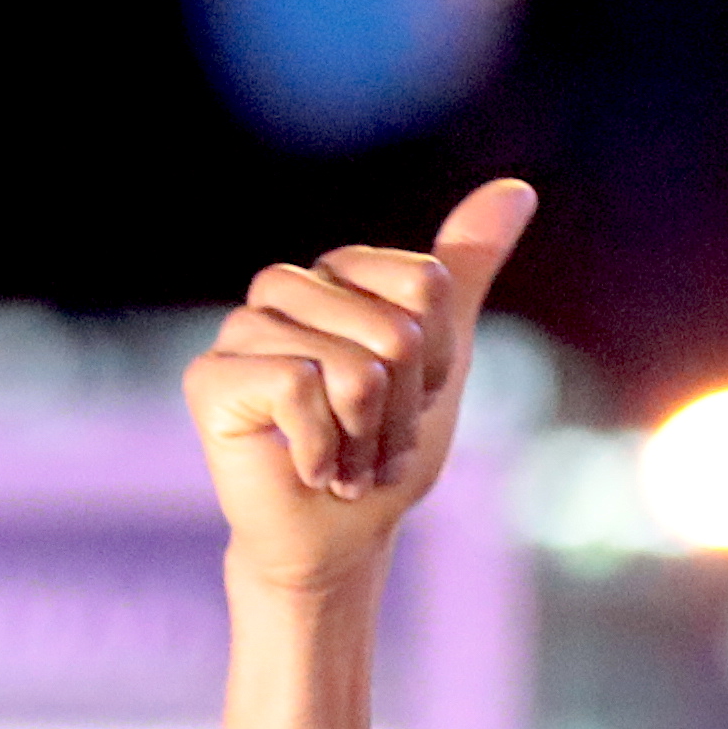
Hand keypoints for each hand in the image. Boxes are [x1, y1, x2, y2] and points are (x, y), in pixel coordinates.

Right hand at [184, 178, 539, 596]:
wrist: (339, 539)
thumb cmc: (383, 450)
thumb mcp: (444, 358)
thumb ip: (465, 270)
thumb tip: (516, 189)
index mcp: (337, 271)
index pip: (425, 287)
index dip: (436, 362)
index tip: (406, 399)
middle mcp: (283, 287)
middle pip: (396, 332)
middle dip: (402, 410)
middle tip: (369, 440)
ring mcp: (241, 329)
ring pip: (352, 367)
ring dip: (366, 438)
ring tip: (342, 457)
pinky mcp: (210, 377)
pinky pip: (299, 388)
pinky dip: (325, 449)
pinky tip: (309, 468)